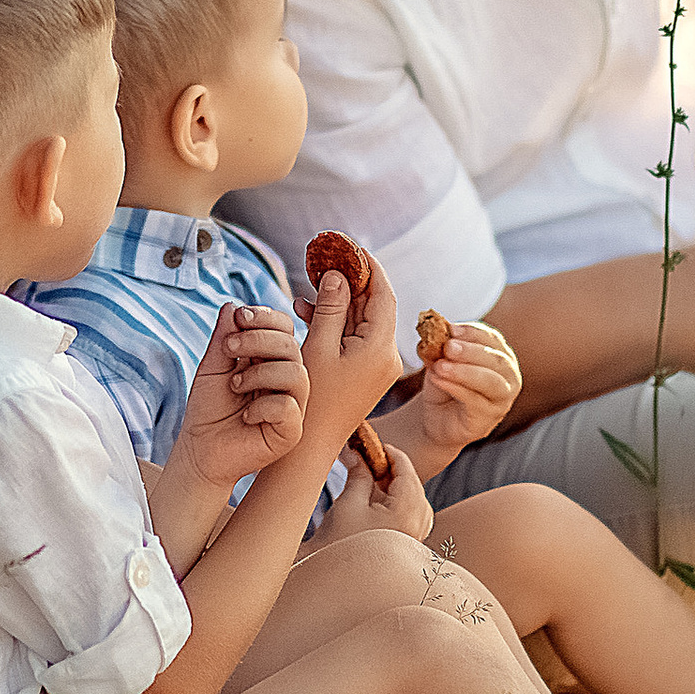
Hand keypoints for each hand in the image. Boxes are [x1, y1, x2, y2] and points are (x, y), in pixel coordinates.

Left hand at [173, 303, 309, 488]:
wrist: (200, 450)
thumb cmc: (209, 408)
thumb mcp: (213, 366)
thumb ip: (224, 338)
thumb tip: (232, 305)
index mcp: (274, 359)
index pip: (285, 327)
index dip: (266, 317)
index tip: (239, 318)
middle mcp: (289, 379)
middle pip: (291, 345)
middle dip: (258, 340)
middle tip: (228, 350)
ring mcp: (294, 405)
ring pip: (295, 373)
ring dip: (259, 373)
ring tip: (235, 385)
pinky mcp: (291, 431)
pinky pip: (288, 406)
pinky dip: (262, 406)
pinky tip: (246, 415)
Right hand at [298, 250, 402, 454]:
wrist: (310, 446)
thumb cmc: (312, 400)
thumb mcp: (318, 347)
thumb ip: (331, 307)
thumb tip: (340, 274)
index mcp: (381, 349)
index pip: (384, 295)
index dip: (370, 267)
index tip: (353, 247)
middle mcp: (387, 356)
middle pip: (375, 306)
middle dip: (352, 280)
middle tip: (329, 258)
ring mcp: (378, 366)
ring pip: (362, 321)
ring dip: (340, 301)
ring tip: (311, 282)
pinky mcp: (366, 373)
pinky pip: (355, 338)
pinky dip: (336, 322)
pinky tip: (307, 309)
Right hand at [320, 444, 433, 543]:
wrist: (333, 584)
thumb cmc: (340, 544)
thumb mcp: (349, 503)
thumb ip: (359, 474)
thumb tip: (355, 452)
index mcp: (408, 511)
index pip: (406, 470)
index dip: (389, 453)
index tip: (371, 444)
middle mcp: (419, 525)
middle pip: (413, 484)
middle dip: (392, 469)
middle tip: (368, 460)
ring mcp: (416, 537)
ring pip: (413, 499)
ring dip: (394, 487)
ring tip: (370, 483)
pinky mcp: (409, 546)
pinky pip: (411, 515)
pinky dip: (397, 504)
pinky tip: (376, 505)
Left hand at [413, 318, 521, 463]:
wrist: (436, 418)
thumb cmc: (444, 385)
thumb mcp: (440, 361)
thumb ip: (440, 348)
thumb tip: (434, 331)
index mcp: (500, 354)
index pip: (492, 338)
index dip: (472, 332)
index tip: (450, 328)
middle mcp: (508, 375)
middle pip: (496, 359)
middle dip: (471, 351)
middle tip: (448, 347)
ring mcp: (502, 398)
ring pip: (491, 381)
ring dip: (465, 371)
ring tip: (440, 366)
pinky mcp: (489, 417)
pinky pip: (476, 401)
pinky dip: (456, 388)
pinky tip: (439, 381)